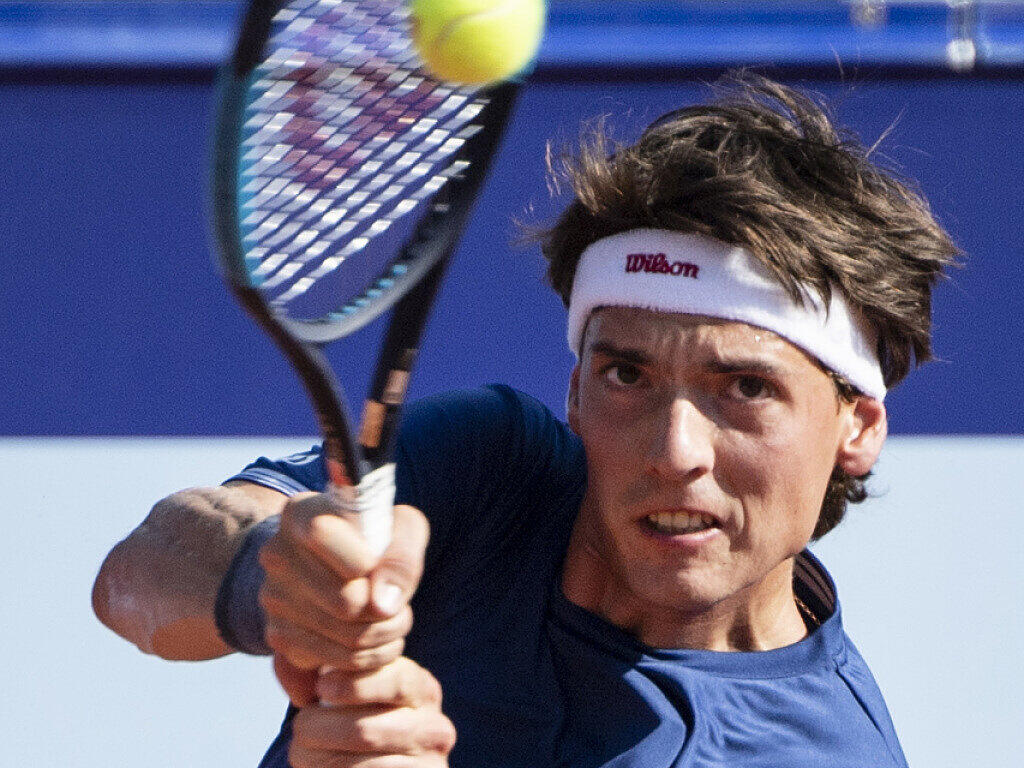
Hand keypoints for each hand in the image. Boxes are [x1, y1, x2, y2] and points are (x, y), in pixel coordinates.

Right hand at [258, 494, 428, 704]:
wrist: (344, 567)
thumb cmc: (379, 540)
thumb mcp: (403, 530)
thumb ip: (403, 556)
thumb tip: (382, 604)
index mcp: (300, 514)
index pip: (323, 534)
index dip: (362, 559)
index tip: (375, 563)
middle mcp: (276, 554)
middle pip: (344, 601)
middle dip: (389, 611)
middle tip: (401, 607)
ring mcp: (272, 597)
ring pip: (345, 637)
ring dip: (383, 637)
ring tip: (395, 623)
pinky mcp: (277, 636)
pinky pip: (332, 661)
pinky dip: (365, 658)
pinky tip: (374, 639)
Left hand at [289, 658, 455, 767]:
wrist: (378, 765)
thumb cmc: (359, 722)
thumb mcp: (352, 693)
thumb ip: (324, 671)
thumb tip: (290, 660)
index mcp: (423, 691)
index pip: (397, 680)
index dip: (356, 683)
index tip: (322, 686)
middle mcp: (434, 728)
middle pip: (368, 730)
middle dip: (320, 730)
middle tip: (299, 729)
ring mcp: (427, 765)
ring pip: (360, 765)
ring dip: (317, 760)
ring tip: (300, 752)